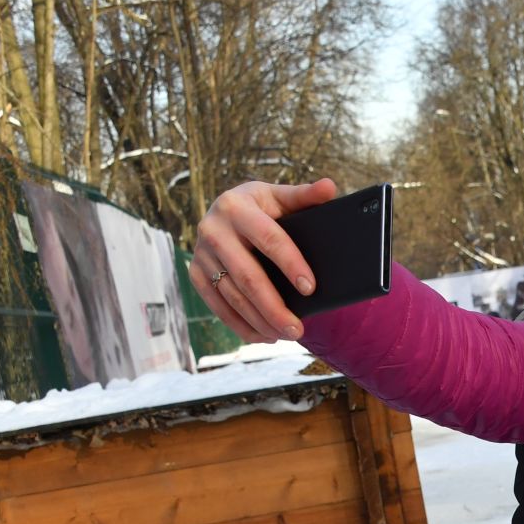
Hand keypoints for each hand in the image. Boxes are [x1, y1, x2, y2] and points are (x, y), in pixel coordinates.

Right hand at [188, 178, 338, 343]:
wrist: (224, 213)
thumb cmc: (261, 207)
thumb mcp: (279, 197)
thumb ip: (304, 196)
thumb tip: (329, 187)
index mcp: (236, 206)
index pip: (269, 239)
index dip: (290, 264)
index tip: (310, 288)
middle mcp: (213, 229)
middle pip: (247, 276)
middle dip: (274, 306)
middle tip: (298, 329)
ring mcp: (200, 254)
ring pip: (232, 295)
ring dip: (260, 321)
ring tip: (287, 334)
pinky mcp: (195, 274)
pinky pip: (217, 306)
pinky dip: (241, 325)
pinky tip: (265, 335)